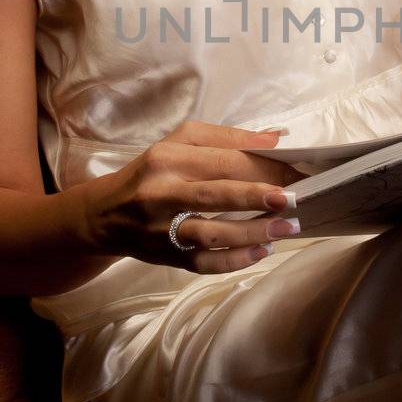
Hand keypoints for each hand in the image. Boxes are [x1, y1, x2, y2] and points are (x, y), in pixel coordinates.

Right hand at [81, 120, 304, 273]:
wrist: (104, 215)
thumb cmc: (152, 173)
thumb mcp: (180, 142)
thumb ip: (227, 138)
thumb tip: (275, 138)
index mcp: (167, 158)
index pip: (222, 160)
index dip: (263, 167)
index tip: (297, 171)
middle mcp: (162, 192)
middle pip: (216, 194)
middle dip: (258, 196)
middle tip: (295, 198)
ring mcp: (162, 229)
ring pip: (211, 232)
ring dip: (253, 232)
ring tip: (288, 228)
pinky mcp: (166, 257)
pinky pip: (204, 263)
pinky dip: (235, 260)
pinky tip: (262, 252)